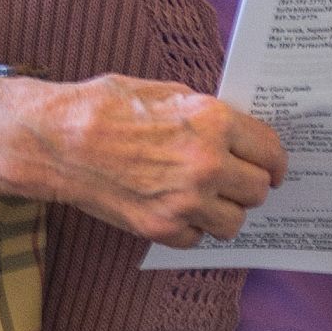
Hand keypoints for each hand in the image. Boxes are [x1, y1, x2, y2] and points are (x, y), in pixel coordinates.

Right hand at [21, 76, 286, 246]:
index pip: (271, 151)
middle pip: (258, 190)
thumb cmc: (105, 107)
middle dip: (248, 185)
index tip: (272, 169)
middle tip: (233, 181)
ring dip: (224, 212)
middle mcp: (207, 164)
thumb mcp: (165, 92)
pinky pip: (198, 238)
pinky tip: (175, 209)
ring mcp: (185, 201)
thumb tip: (232, 133)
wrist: (57, 141)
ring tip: (204, 198)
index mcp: (213, 122)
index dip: (274, 162)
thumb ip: (206, 115)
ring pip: (235, 222)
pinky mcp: (162, 228)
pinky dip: (191, 228)